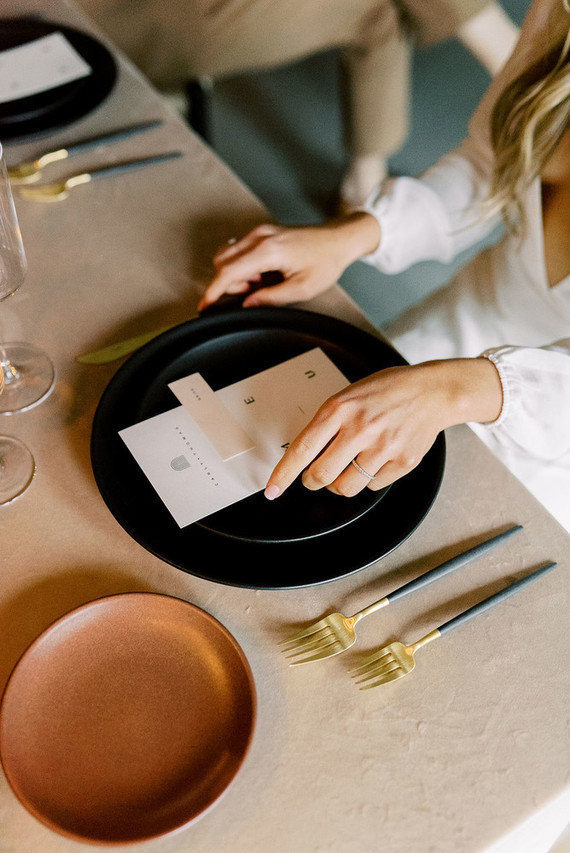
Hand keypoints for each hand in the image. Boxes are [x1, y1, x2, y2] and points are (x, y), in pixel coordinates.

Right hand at [197, 213, 380, 311]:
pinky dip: (244, 265)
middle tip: (254, 293)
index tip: (204, 306)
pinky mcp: (262, 232)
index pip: (228, 272)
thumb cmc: (325, 261)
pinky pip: (239, 250)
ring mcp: (260, 231)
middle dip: (230, 283)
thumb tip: (247, 304)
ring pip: (228, 255)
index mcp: (268, 251)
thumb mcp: (301, 289)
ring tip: (262, 283)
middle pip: (222, 262)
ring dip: (237, 274)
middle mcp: (259, 237)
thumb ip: (271, 298)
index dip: (213, 292)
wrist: (338, 239)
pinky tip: (263, 273)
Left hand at [264, 358, 502, 499]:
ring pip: (346, 487)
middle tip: (315, 477)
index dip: (283, 474)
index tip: (272, 490)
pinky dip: (368, 480)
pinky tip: (375, 461)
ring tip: (348, 466)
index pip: (302, 449)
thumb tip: (304, 455)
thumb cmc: (387, 390)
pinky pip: (373, 487)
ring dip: (340, 483)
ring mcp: (383, 448)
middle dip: (313, 481)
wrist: (432, 391)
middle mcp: (360, 429)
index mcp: (340, 409)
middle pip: (321, 476)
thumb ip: (327, 422)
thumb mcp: (349, 395)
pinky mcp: (402, 462)